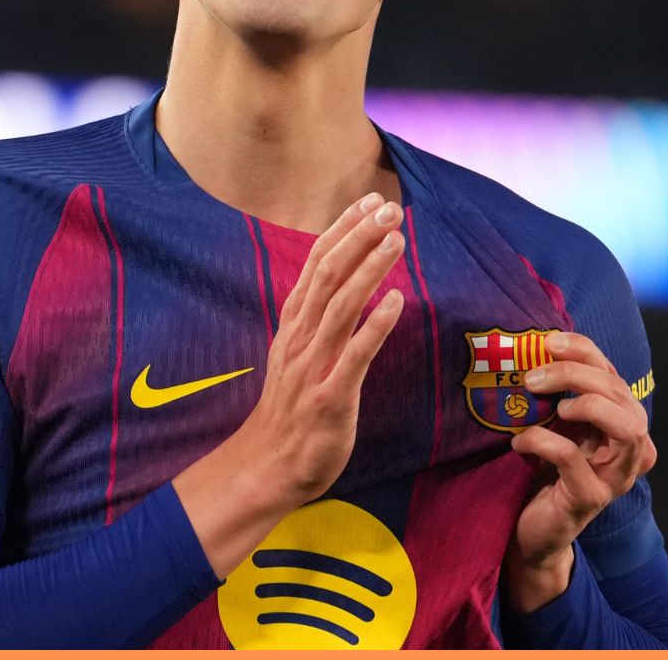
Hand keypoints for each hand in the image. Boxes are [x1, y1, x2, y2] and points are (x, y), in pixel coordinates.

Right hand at [174, 192, 407, 575]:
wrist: (270, 466)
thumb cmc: (292, 410)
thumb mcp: (297, 354)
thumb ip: (317, 319)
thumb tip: (342, 281)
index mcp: (293, 325)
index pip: (316, 264)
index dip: (342, 230)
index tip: (368, 201)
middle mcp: (300, 338)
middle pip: (327, 275)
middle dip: (359, 237)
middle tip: (388, 208)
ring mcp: (312, 367)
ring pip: (340, 306)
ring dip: (369, 269)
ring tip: (396, 239)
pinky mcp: (330, 397)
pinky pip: (354, 356)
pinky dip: (376, 325)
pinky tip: (396, 301)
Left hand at [501, 331, 655, 612]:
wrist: (530, 530)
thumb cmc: (543, 471)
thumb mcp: (555, 425)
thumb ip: (557, 393)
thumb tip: (534, 346)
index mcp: (621, 423)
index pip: (614, 375)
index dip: (586, 351)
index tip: (549, 341)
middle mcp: (630, 449)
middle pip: (622, 396)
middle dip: (578, 375)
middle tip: (534, 377)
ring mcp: (616, 477)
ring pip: (626, 428)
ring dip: (586, 405)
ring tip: (552, 407)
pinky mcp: (590, 498)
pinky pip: (575, 461)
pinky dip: (545, 442)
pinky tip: (521, 442)